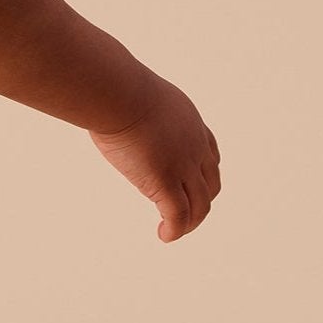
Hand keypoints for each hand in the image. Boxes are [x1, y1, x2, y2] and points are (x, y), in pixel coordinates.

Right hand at [89, 77, 220, 240]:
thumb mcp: (137, 94)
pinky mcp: (166, 182)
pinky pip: (178, 216)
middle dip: (200, 203)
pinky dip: (175, 230)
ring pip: (199, 206)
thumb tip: (111, 103)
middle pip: (211, 184)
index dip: (204, 175)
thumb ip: (133, 106)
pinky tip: (164, 235)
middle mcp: (195, 147)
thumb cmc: (115, 87)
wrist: (117, 93)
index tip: (190, 185)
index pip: (210, 155)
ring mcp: (183, 166)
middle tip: (184, 215)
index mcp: (190, 123)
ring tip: (173, 231)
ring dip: (189, 223)